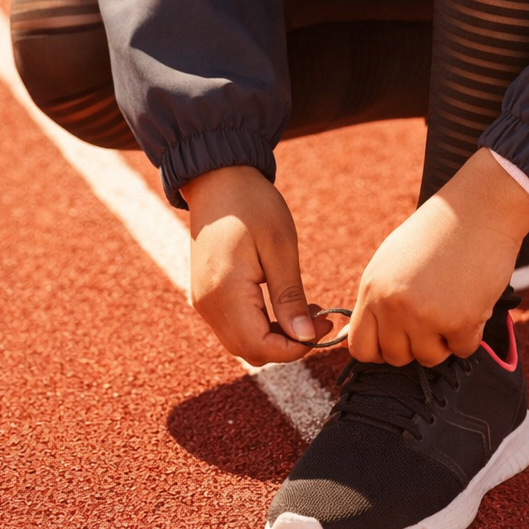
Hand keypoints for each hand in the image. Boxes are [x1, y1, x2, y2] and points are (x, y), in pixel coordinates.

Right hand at [181, 167, 330, 365]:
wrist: (217, 179)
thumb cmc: (251, 204)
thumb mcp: (280, 247)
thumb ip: (289, 296)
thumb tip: (305, 338)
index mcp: (225, 293)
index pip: (260, 346)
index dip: (295, 348)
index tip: (325, 327)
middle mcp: (208, 304)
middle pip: (250, 350)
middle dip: (288, 343)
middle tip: (320, 318)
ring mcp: (203, 301)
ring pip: (242, 341)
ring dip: (276, 335)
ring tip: (306, 308)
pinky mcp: (206, 294)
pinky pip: (235, 325)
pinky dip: (261, 324)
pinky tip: (282, 301)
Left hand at [348, 149, 528, 366]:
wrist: (478, 209)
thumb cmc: (436, 233)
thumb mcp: (390, 261)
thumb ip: (375, 300)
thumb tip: (351, 339)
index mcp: (372, 288)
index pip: (361, 348)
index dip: (379, 350)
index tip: (397, 340)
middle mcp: (393, 305)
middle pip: (397, 357)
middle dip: (415, 344)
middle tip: (432, 315)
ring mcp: (425, 315)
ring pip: (430, 358)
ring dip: (444, 340)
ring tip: (452, 304)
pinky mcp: (460, 321)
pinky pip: (463, 350)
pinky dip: (471, 333)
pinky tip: (472, 302)